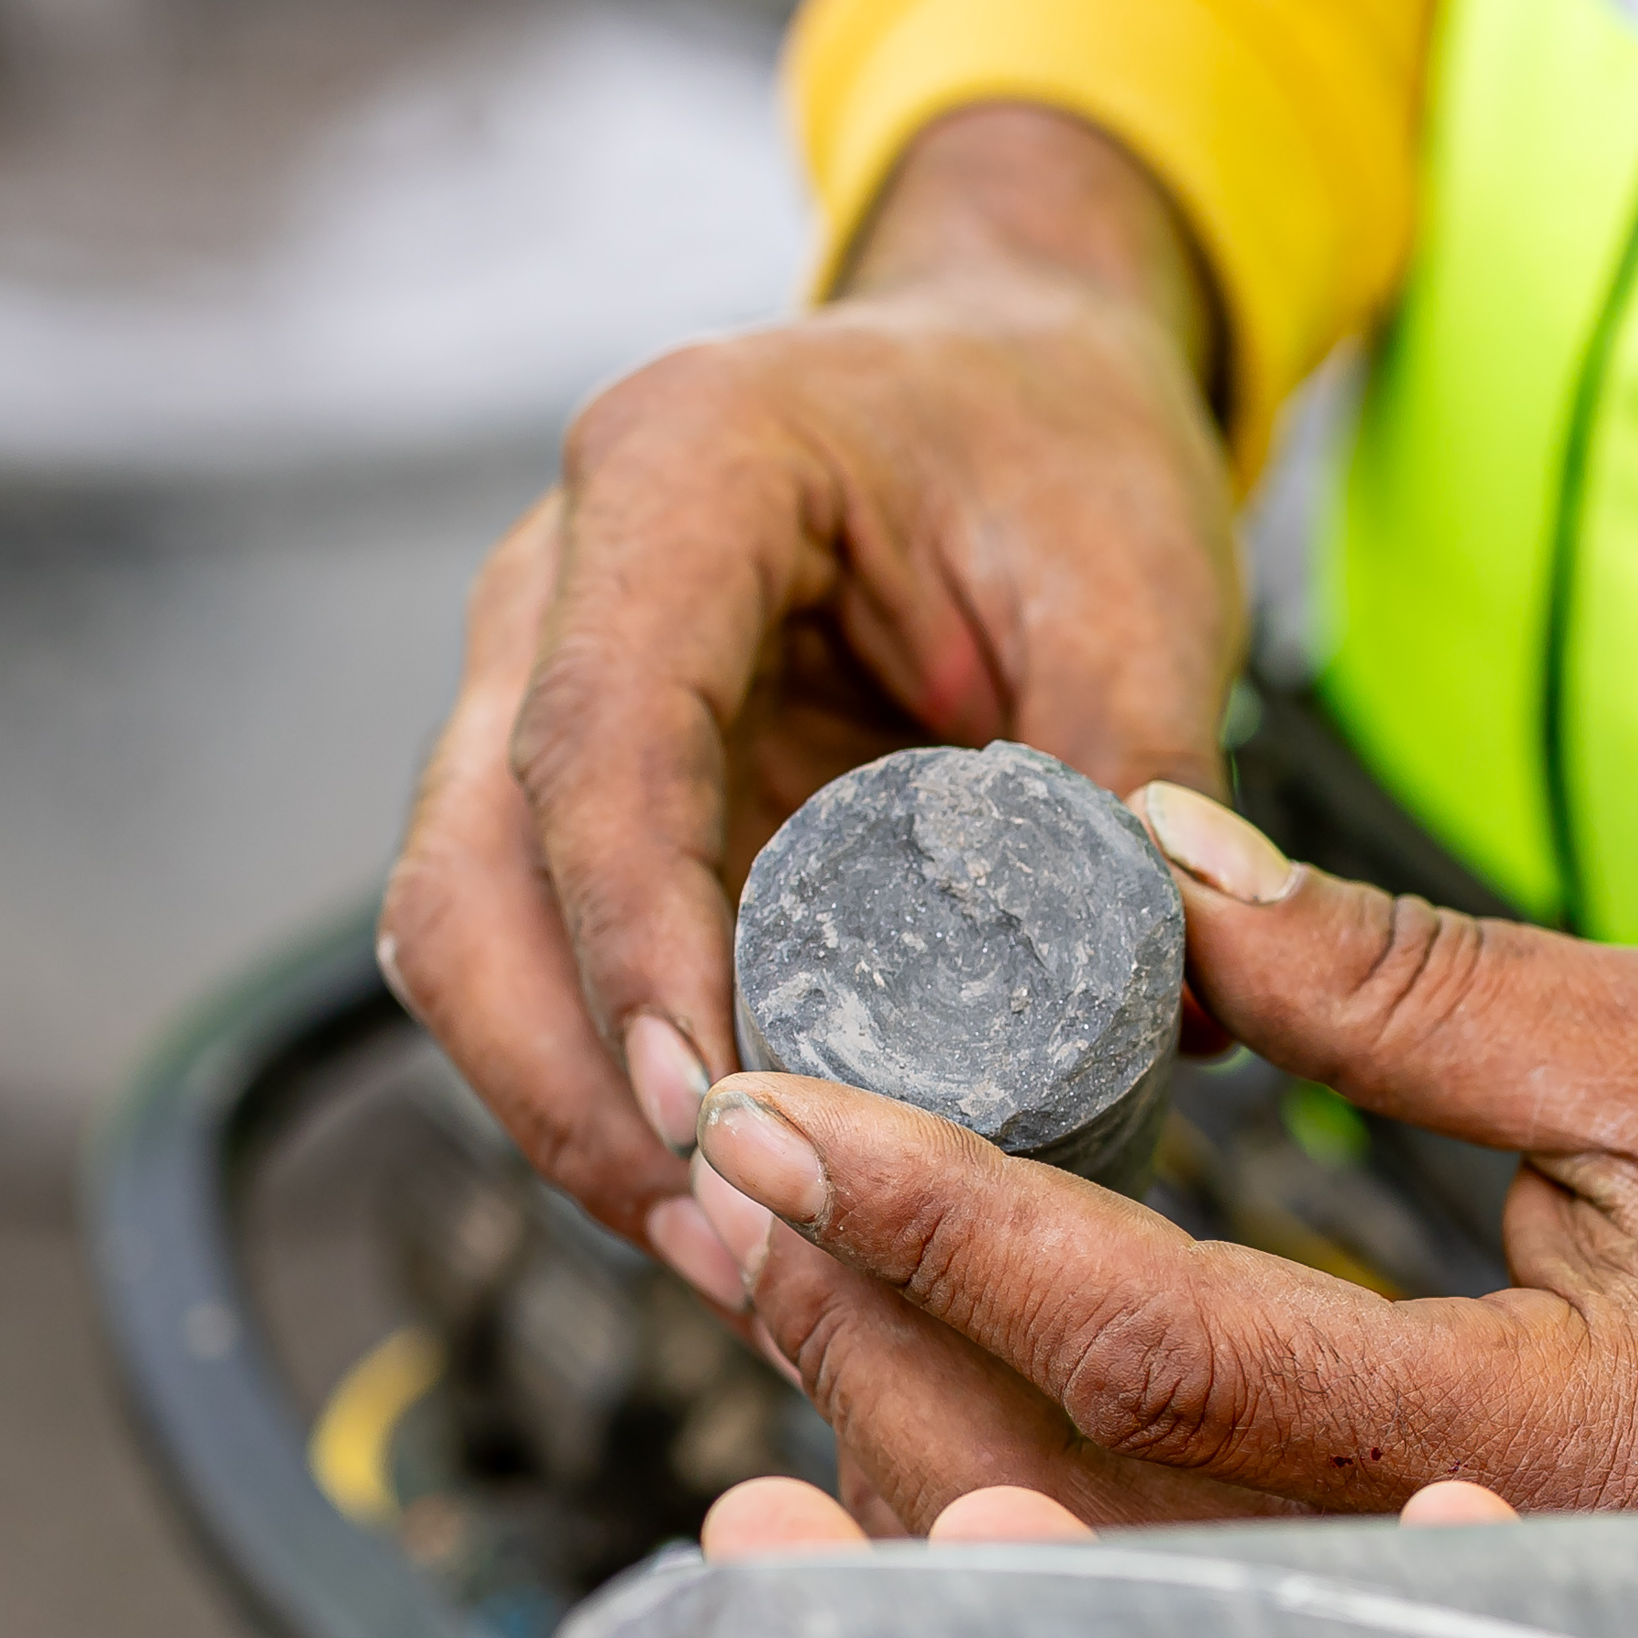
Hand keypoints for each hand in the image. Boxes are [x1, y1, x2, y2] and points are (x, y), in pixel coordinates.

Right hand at [377, 107, 1244, 1294]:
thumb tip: (1173, 1004)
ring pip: (464, 938)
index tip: (711, 1114)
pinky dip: (603, 1085)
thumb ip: (1145, 771)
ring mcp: (534, 684)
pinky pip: (535, 957)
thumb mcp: (1143, 582)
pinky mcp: (568, 787)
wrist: (1008, 379)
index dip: (636, 947)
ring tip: (727, 1258)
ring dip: (570, 1111)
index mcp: (681, 474)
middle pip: (471, 871)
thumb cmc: (1064, 451)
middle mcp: (556, 577)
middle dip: (573, 1081)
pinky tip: (721, 1198)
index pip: (600, 745)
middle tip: (721, 1239)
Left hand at [677, 780, 1637, 1528]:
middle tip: (704, 1178)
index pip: (1162, 1342)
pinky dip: (1022, 1503)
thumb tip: (1141, 853)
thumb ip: (1399, 981)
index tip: (778, 1106)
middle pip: (1077, 1511)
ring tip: (757, 1262)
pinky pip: (1181, 1612)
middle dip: (857, 1337)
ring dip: (902, 1432)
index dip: (943, 1222)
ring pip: (1103, 1592)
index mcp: (1558, 1449)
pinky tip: (908, 1388)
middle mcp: (1492, 1604)